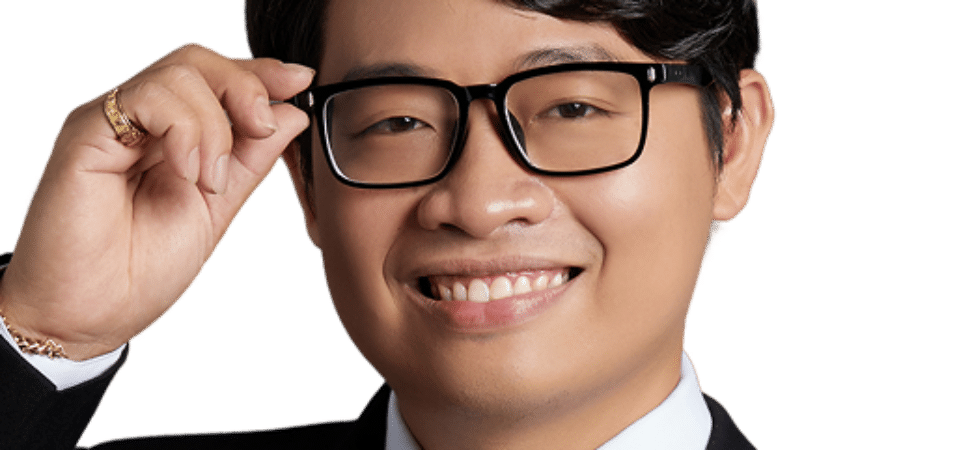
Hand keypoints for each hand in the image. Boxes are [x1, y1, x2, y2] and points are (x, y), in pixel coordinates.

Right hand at [0, 43, 314, 359]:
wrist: (88, 317)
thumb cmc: (140, 271)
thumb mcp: (218, 208)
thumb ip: (250, 160)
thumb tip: (293, 115)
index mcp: (169, 135)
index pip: (216, 79)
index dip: (261, 74)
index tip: (303, 82)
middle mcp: (138, 121)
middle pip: (199, 61)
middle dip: (247, 86)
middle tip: (264, 127)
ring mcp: (111, 123)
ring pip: (180, 72)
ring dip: (216, 126)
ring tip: (211, 181)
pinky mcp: (86, 133)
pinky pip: (147, 96)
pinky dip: (186, 130)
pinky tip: (189, 174)